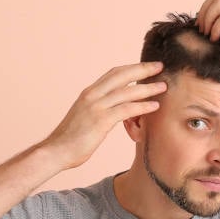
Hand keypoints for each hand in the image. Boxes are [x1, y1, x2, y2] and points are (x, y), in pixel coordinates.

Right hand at [41, 62, 166, 169]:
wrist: (55, 151)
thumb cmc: (70, 140)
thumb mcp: (84, 119)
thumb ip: (98, 111)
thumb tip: (110, 113)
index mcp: (89, 93)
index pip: (113, 74)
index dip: (131, 68)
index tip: (146, 67)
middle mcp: (92, 95)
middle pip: (122, 75)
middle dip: (142, 69)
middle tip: (160, 66)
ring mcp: (96, 107)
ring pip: (127, 91)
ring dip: (148, 88)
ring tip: (163, 86)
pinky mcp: (101, 120)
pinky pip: (126, 109)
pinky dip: (143, 106)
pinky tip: (155, 106)